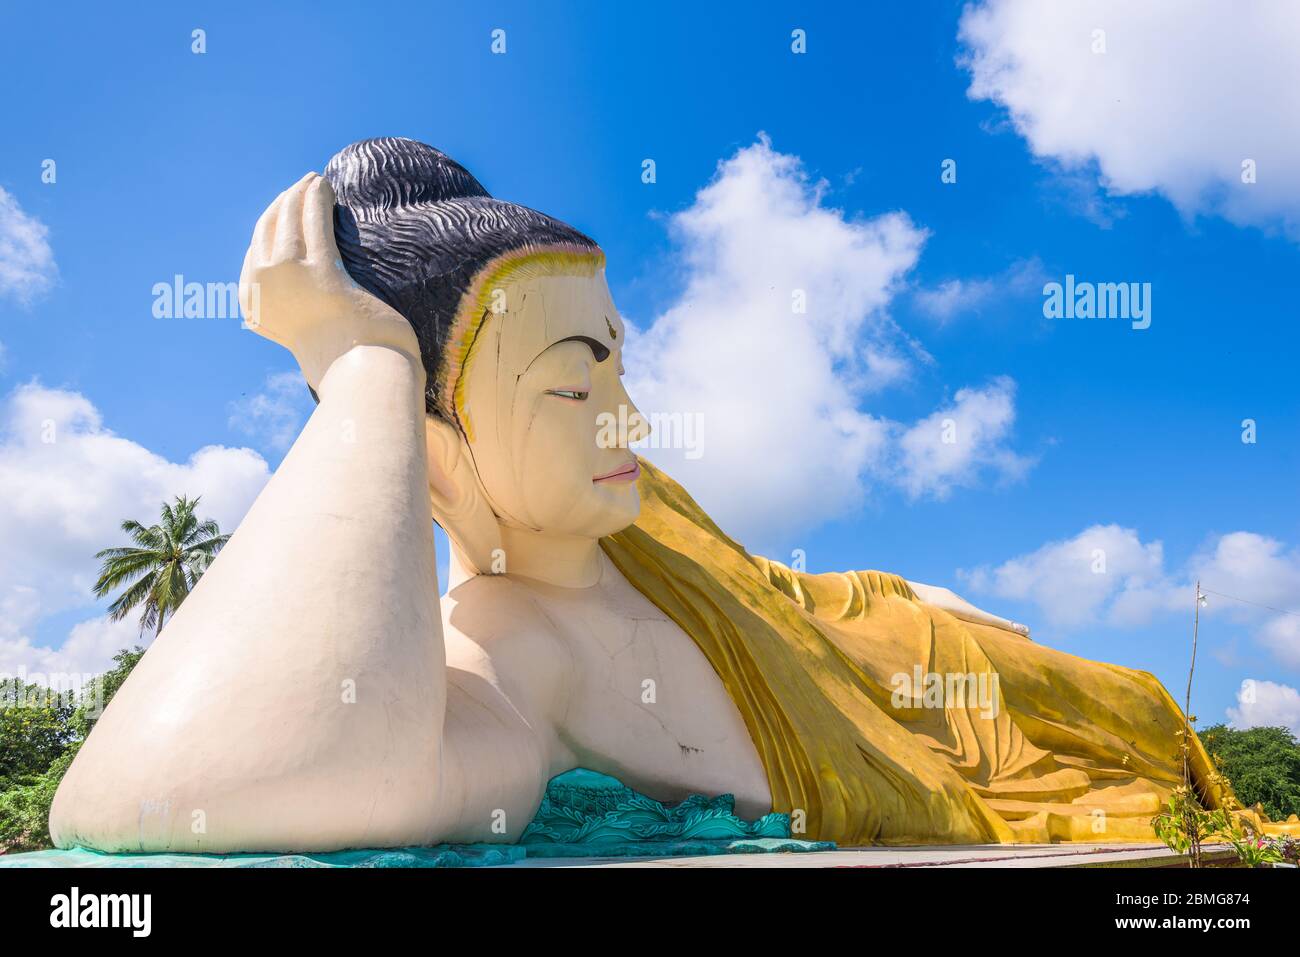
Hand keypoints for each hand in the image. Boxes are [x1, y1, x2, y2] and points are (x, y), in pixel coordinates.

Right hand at [238, 172, 421, 390]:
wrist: (364, 378)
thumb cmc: (348, 365)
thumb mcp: (314, 340)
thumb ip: (301, 317)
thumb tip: (312, 307)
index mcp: (254, 308)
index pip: (256, 253)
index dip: (271, 225)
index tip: (288, 208)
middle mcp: (262, 290)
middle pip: (267, 231)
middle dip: (283, 203)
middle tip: (302, 185)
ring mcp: (287, 278)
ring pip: (288, 220)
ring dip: (301, 193)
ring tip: (316, 180)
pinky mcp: (320, 270)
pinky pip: (315, 222)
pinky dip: (318, 199)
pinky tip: (326, 185)